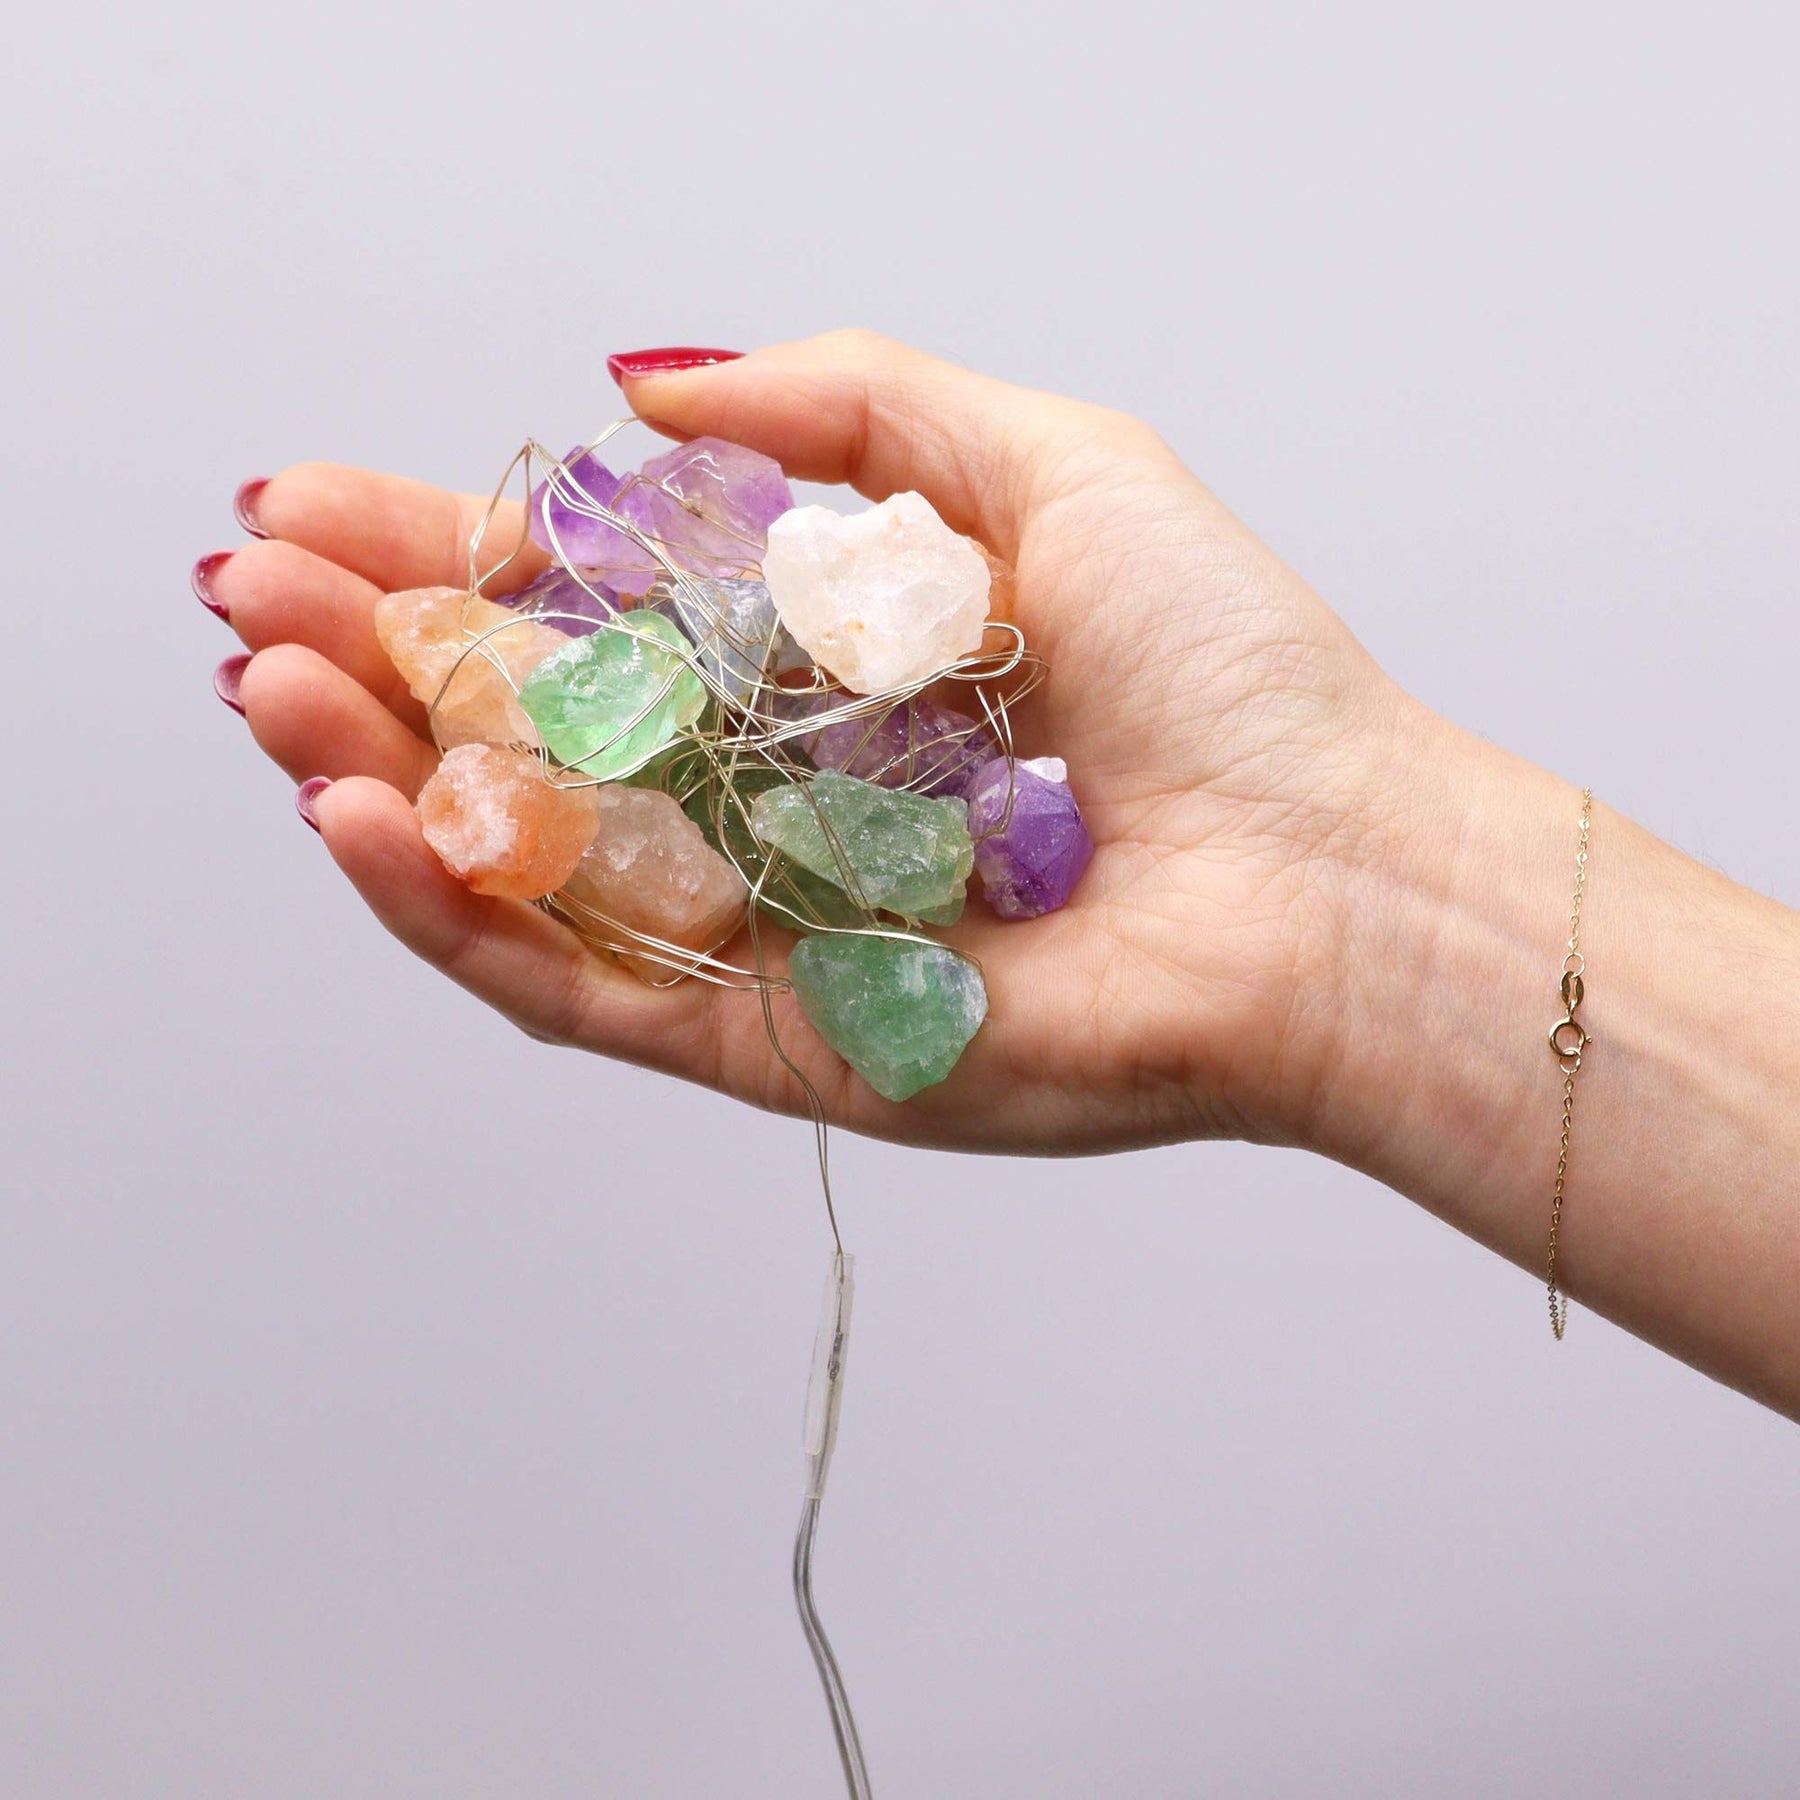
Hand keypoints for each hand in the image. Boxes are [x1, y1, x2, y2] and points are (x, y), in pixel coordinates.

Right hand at [210, 330, 1424, 1153]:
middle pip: (535, 738)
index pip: (594, 614)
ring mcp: (767, 932)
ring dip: (379, 780)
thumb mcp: (1038, 465)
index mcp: (821, 673)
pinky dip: (461, 915)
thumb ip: (847, 406)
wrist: (1332, 881)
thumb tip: (646, 378)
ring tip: (271, 695)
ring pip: (527, 867)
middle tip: (254, 593)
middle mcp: (777, 805)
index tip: (334, 505)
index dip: (456, 559)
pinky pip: (582, 987)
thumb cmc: (1227, 677)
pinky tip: (366, 819)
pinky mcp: (776, 1045)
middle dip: (383, 662)